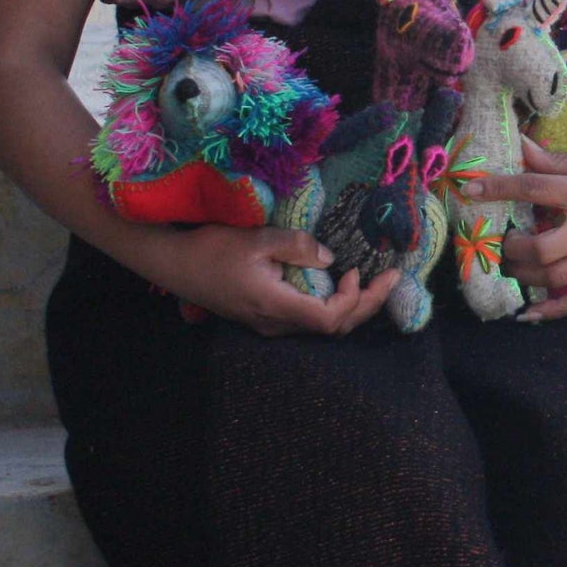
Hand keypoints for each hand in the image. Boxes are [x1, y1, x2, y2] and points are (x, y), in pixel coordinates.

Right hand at [149, 225, 399, 337]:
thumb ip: (296, 246)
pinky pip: (308, 318)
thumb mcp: (256, 239)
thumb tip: (329, 258)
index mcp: (276, 307)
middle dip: (368, 304)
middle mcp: (276, 324)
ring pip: (322, 325)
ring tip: (375, 282)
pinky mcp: (265, 317)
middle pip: (333, 327)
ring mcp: (270, 324)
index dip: (354, 299)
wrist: (174, 264)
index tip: (359, 269)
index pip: (330, 318)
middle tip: (393, 278)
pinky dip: (333, 303)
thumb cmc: (211, 250)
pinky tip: (341, 285)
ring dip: (353, 306)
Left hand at [482, 137, 566, 322]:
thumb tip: (521, 147)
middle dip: (512, 247)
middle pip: (540, 247)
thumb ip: (560, 162)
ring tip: (515, 264)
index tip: (471, 191)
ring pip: (555, 277)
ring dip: (525, 274)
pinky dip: (552, 311)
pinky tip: (530, 312)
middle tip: (503, 240)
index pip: (534, 189)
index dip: (499, 188)